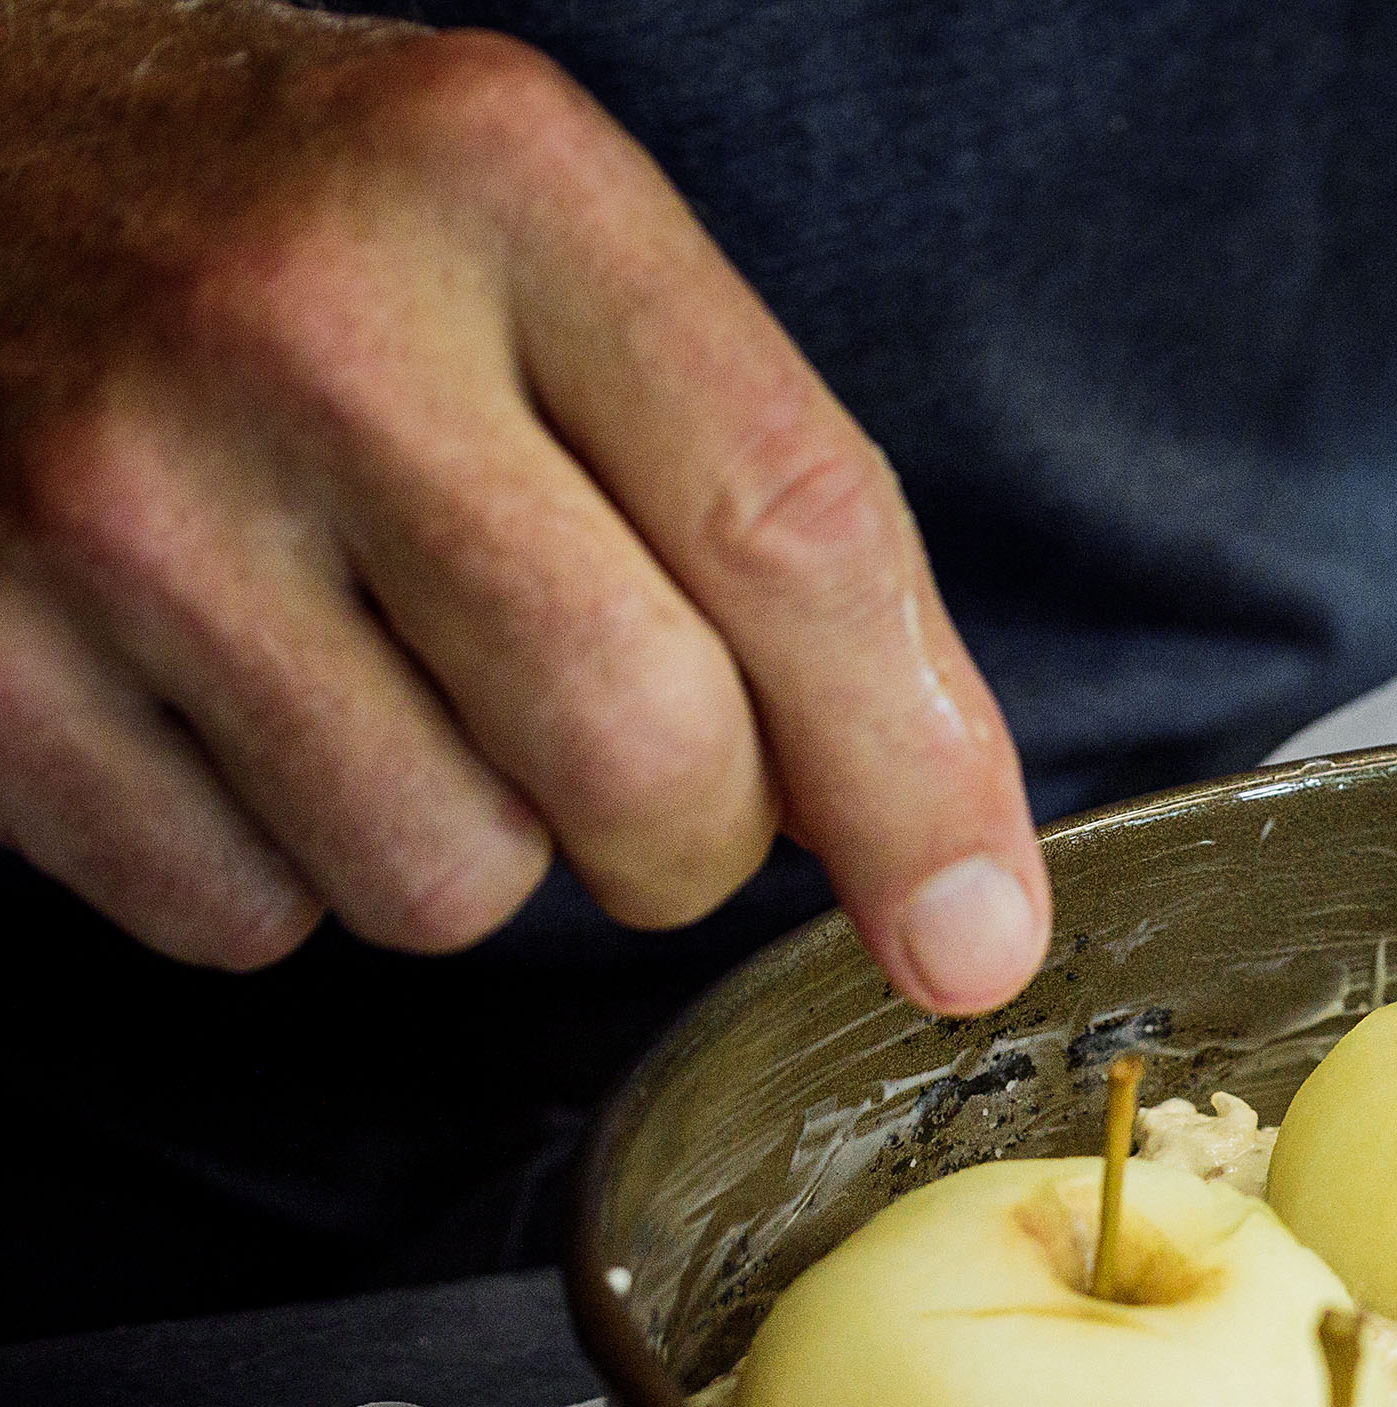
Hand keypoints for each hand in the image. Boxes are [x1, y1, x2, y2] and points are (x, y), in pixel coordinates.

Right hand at [0, 5, 1048, 1010]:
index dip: (922, 786)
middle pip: (647, 760)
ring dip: (468, 843)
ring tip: (368, 666)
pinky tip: (223, 702)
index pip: (799, 537)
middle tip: (627, 755)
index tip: (977, 934)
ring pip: (450, 883)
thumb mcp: (527, 242)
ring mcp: (114, 497)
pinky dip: (277, 868)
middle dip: (686, 833)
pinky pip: (250, 922)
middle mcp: (303, 322)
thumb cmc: (272, 223)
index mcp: (495, 178)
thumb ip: (749, 500)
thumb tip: (938, 861)